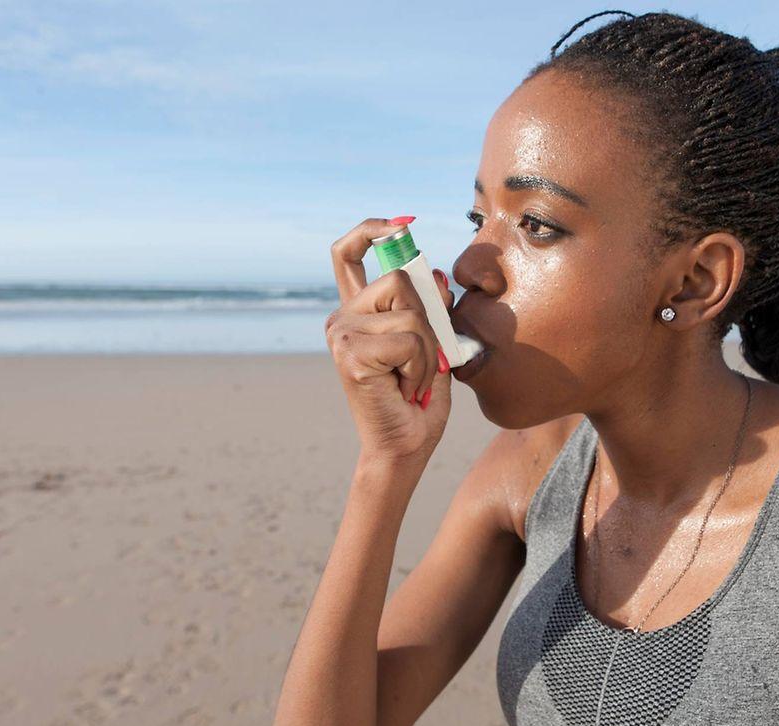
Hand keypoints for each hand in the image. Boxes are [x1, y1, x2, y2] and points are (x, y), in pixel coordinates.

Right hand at [325, 217, 454, 462]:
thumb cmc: (419, 401)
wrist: (405, 448)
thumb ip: (432, 309)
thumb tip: (436, 272)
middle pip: (400, 280)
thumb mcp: (433, 344)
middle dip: (429, 319)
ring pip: (410, 312)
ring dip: (428, 350)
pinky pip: (409, 340)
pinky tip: (406, 389)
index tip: (401, 225)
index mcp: (358, 313)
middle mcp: (342, 318)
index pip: (349, 253)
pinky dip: (422, 366)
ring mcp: (342, 335)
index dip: (372, 230)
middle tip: (423, 359)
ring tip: (413, 379)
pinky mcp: (351, 354)